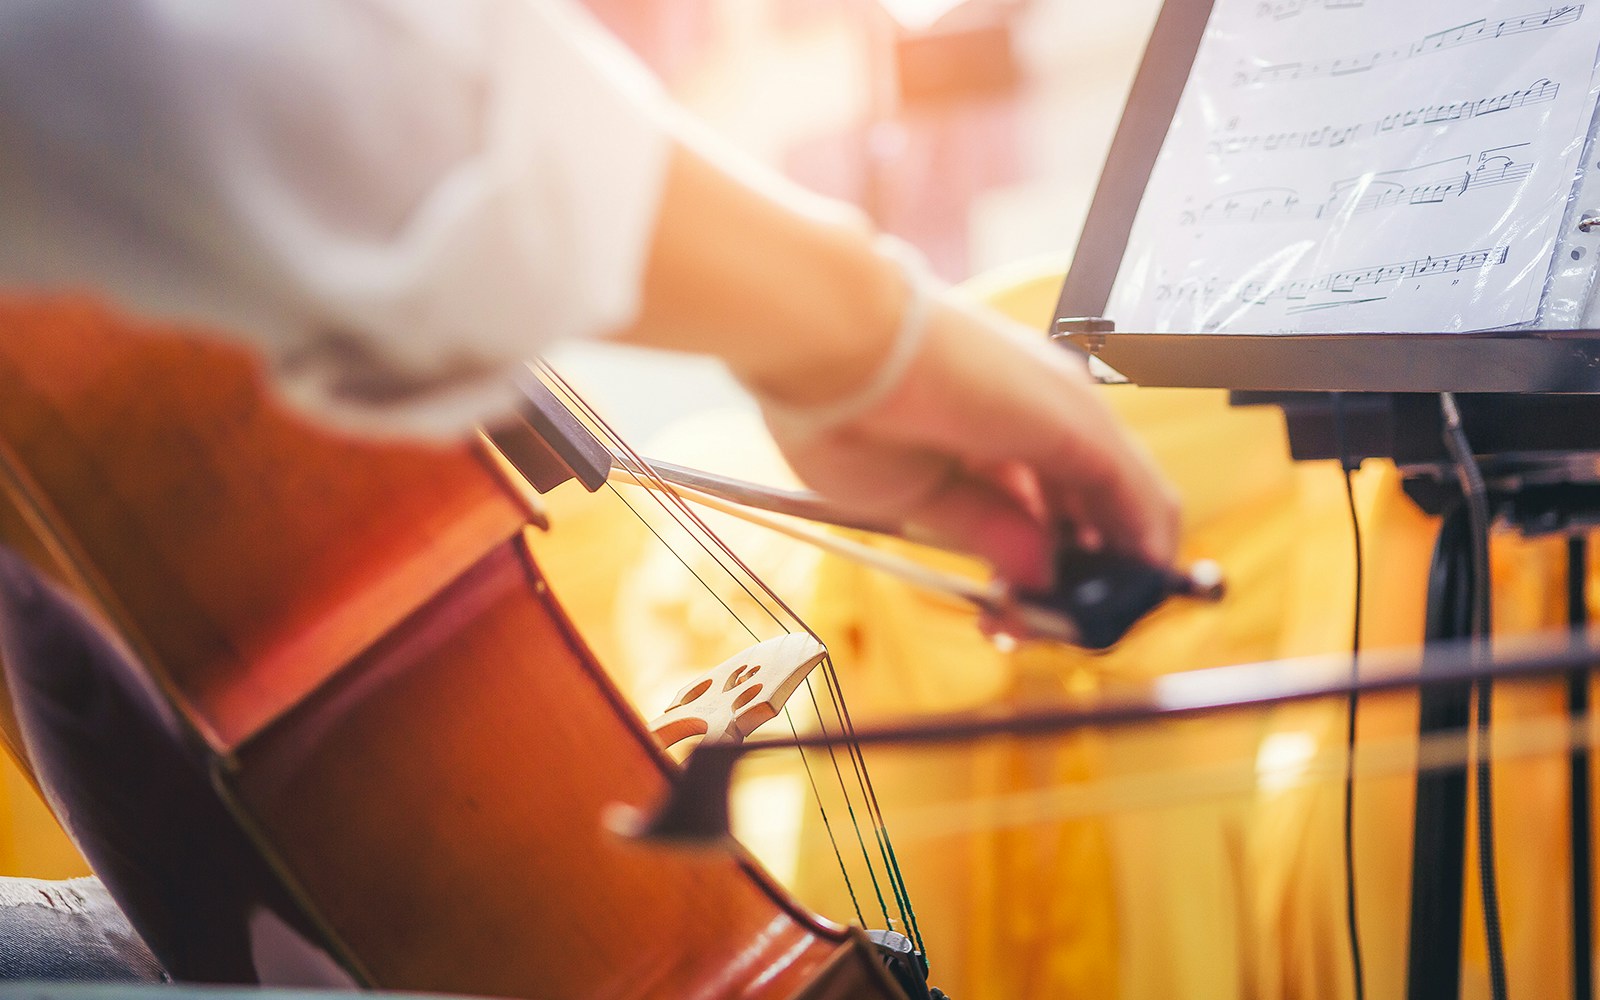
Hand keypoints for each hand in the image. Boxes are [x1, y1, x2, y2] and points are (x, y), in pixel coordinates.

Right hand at [759, 291, 1179, 589]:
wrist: (829, 340)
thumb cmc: (841, 410)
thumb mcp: (916, 496)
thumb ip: (985, 532)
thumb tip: (1038, 575)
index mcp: (985, 422)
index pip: (1037, 504)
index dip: (1031, 566)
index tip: (1004, 614)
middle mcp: (1035, 409)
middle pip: (1085, 507)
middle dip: (1072, 579)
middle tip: (1034, 628)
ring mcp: (1064, 411)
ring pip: (1121, 505)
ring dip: (1110, 577)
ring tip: (1080, 627)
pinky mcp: (1082, 425)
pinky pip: (1139, 501)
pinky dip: (1141, 555)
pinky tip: (1130, 596)